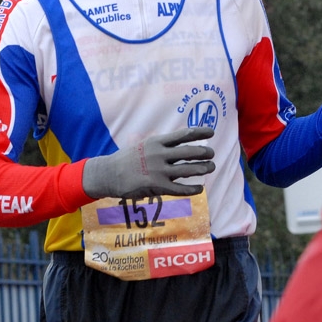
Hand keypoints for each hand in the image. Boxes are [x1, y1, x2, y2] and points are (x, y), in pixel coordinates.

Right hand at [82, 126, 215, 198]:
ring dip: (202, 168)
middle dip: (204, 152)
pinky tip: (199, 188)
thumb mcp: (144, 145)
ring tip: (211, 167)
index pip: (183, 135)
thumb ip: (161, 146)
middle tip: (212, 154)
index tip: (211, 132)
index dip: (199, 133)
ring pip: (188, 169)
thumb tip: (181, 146)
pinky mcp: (157, 186)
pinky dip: (192, 189)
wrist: (109, 174)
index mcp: (157, 142)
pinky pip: (180, 189)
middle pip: (189, 152)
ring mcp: (159, 170)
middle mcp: (159, 154)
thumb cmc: (127, 159)